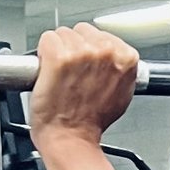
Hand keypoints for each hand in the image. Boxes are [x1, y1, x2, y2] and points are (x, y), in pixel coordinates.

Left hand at [30, 23, 140, 148]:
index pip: (103, 35)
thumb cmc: (91, 122)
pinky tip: (50, 71)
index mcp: (126, 58)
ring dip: (58, 50)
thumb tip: (112, 58)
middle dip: (75, 47)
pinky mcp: (58, 57)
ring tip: (61, 74)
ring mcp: (81, 53)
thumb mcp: (122, 94)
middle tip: (73, 72)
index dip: (91, 49)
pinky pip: (47, 39)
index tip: (87, 65)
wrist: (70, 138)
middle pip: (82, 31)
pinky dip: (43, 54)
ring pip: (63, 34)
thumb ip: (119, 69)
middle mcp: (105, 52)